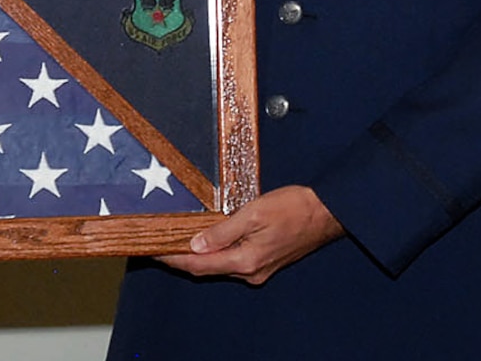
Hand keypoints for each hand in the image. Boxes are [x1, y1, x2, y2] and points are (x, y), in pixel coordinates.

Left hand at [158, 185, 343, 284]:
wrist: (326, 212)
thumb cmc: (294, 208)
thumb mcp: (254, 213)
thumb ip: (223, 231)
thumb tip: (196, 246)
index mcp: (246, 261)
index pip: (200, 265)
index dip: (174, 259)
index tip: (154, 251)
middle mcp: (251, 271)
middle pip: (207, 268)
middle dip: (182, 258)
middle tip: (159, 244)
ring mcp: (259, 269)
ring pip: (220, 265)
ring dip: (199, 255)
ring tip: (177, 239)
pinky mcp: (265, 262)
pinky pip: (233, 260)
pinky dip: (216, 251)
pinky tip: (207, 239)